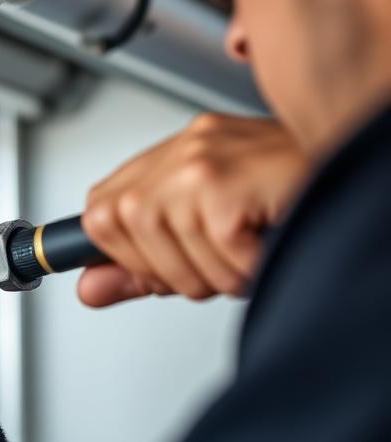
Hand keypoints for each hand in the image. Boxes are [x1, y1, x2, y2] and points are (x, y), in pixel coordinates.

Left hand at [79, 114, 307, 306]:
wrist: (353, 169)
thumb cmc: (283, 197)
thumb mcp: (198, 237)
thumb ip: (138, 266)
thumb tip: (88, 289)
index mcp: (169, 159)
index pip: (98, 214)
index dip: (125, 253)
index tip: (152, 264)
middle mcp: (181, 152)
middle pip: (123, 237)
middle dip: (173, 271)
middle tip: (219, 255)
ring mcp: (199, 164)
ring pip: (172, 262)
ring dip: (217, 277)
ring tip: (246, 248)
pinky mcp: (224, 188)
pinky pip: (218, 266)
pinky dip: (247, 274)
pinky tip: (264, 245)